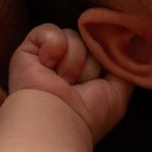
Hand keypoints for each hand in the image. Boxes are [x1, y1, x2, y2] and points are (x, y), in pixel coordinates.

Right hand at [9, 23, 132, 142]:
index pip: (102, 48)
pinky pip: (49, 30)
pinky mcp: (27, 50)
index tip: (103, 79)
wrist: (56, 122)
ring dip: (73, 62)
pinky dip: (54, 47)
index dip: (105, 58)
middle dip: (90, 64)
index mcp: (86, 75)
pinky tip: (48, 67)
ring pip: (73, 35)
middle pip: (89, 41)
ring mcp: (47, 57)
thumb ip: (123, 68)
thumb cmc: (88, 115)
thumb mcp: (118, 92)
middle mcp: (67, 65)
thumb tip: (123, 46)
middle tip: (78, 88)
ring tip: (63, 83)